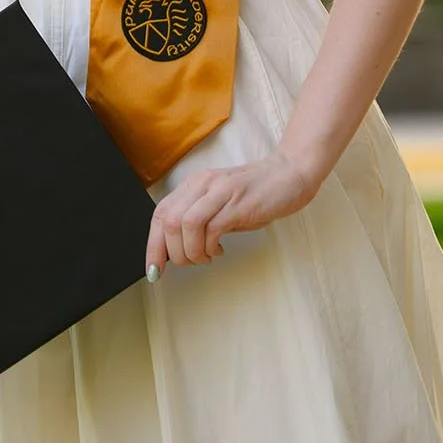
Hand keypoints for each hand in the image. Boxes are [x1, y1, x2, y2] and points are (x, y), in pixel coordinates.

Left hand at [146, 146, 317, 272]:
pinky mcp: (238, 203)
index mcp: (194, 184)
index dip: (153, 245)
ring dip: (191, 252)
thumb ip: (200, 219)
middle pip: (169, 221)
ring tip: (205, 258)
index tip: (153, 269)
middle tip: (188, 264)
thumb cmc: (256, 193)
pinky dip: (210, 247)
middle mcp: (203, 184)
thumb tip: (178, 249)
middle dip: (173, 253)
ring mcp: (220, 192)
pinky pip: (212, 229)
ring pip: (185, 225)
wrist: (289, 173)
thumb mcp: (220, 203)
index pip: (161, 214)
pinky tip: (220, 250)